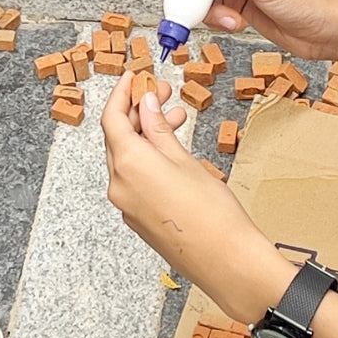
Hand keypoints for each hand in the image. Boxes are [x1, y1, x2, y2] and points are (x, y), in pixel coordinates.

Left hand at [101, 74, 292, 322]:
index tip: (134, 76)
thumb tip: (145, 103)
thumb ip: (159, 128)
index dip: (121, 93)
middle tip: (163, 93)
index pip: (111, 118)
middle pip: (118, 137)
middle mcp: (119, 185)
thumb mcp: (184, 158)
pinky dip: (148, 156)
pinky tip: (173, 148)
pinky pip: (135, 177)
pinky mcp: (139, 218)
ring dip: (147, 133)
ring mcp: (127, 205)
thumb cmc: (211, 211)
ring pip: (128, 157)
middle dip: (138, 111)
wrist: (225, 260)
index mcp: (128, 165)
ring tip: (178, 117)